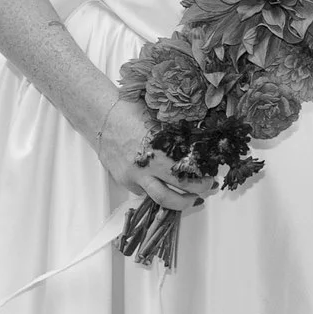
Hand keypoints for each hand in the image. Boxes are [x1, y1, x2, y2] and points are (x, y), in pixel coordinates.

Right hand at [92, 97, 206, 210]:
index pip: (189, 165)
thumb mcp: (157, 119)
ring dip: (182, 203)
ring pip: (163, 198)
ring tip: (193, 200)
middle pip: (180, 185)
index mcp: (159, 145)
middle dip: (199, 189)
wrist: (100, 118)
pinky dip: (158, 192)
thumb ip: (174, 135)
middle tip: (209, 186)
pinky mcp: (126, 182)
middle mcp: (148, 164)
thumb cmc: (129, 111)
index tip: (212, 171)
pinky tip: (166, 187)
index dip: (203, 171)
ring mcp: (135, 176)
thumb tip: (197, 145)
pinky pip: (146, 192)